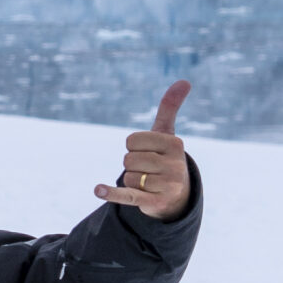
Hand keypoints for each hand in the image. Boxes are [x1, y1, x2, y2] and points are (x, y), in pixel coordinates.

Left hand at [95, 79, 193, 219]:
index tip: (146, 152)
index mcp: (175, 144)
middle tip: (147, 170)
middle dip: (132, 165)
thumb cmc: (165, 158)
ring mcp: (166, 185)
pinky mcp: (154, 202)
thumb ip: (170, 108)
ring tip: (147, 183)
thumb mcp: (166, 134)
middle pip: (129, 159)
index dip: (133, 147)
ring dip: (131, 181)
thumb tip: (184, 81)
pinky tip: (98, 190)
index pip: (132, 140)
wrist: (175, 195)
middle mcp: (175, 165)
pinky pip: (128, 195)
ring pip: (128, 177)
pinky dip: (112, 194)